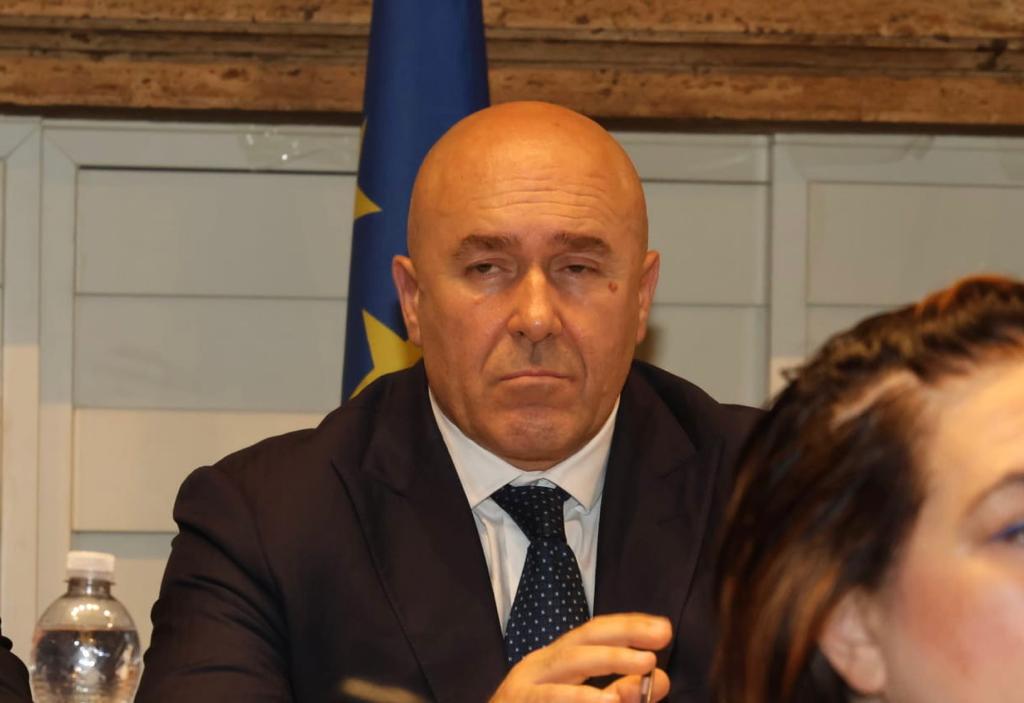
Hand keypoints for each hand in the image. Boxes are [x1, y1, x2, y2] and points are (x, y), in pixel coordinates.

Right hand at [489, 613, 671, 702]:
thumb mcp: (583, 701)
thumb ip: (621, 692)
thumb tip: (661, 677)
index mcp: (556, 661)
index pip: (594, 633)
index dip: (628, 626)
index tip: (663, 628)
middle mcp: (540, 665)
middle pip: (584, 639)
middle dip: (624, 635)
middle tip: (661, 636)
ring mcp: (525, 684)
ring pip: (569, 664)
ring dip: (609, 660)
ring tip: (645, 664)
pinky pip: (549, 698)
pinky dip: (579, 699)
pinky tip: (607, 700)